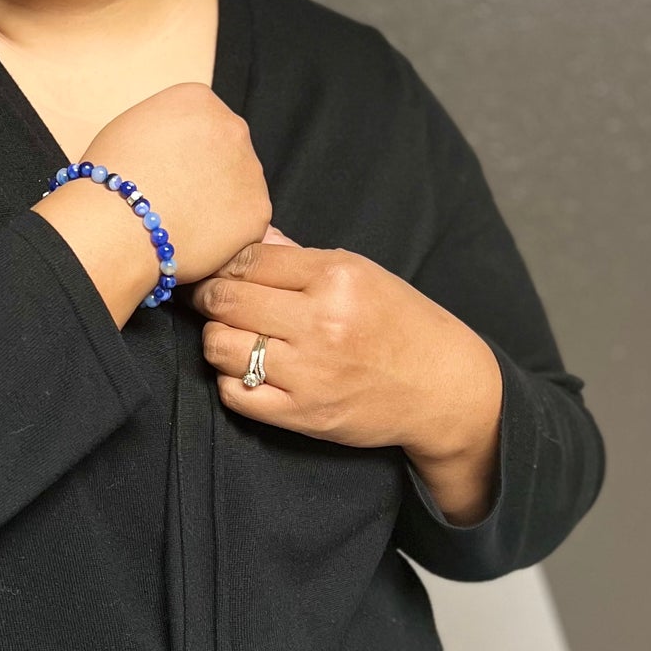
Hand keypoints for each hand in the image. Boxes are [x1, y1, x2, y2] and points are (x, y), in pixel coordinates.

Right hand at [76, 84, 272, 283]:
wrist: (115, 225)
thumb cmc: (109, 178)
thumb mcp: (130, 128)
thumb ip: (166, 128)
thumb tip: (175, 147)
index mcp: (198, 99)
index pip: (203, 120)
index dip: (185, 149)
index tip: (167, 168)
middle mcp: (232, 126)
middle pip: (228, 149)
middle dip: (209, 171)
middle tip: (178, 197)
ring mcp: (250, 169)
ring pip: (240, 187)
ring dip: (219, 202)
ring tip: (182, 221)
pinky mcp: (258, 210)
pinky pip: (245, 223)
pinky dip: (226, 235)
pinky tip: (196, 239)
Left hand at [191, 226, 503, 513]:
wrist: (442, 387)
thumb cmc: (400, 323)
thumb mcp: (360, 273)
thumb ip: (297, 257)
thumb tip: (244, 236)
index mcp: (336, 277)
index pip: (248, 260)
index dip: (222, 264)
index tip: (216, 270)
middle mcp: (320, 323)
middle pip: (226, 300)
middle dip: (208, 297)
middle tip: (210, 300)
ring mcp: (310, 372)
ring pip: (221, 346)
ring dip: (217, 338)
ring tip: (233, 335)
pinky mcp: (303, 413)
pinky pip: (234, 393)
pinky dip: (229, 380)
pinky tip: (246, 370)